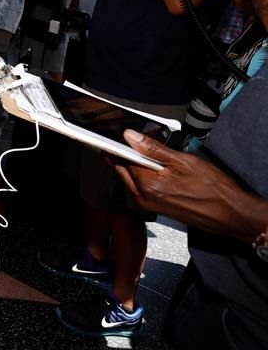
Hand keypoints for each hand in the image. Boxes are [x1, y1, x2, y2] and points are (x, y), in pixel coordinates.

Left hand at [112, 129, 257, 238]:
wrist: (230, 214)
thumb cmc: (213, 188)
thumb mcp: (183, 161)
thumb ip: (153, 149)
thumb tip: (130, 136)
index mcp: (146, 185)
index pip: (120, 160)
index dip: (119, 145)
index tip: (120, 136)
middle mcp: (141, 198)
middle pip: (121, 170)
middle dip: (125, 155)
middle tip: (139, 142)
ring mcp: (146, 205)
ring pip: (129, 179)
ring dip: (134, 165)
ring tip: (153, 156)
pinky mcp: (153, 209)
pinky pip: (138, 188)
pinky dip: (141, 176)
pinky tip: (156, 169)